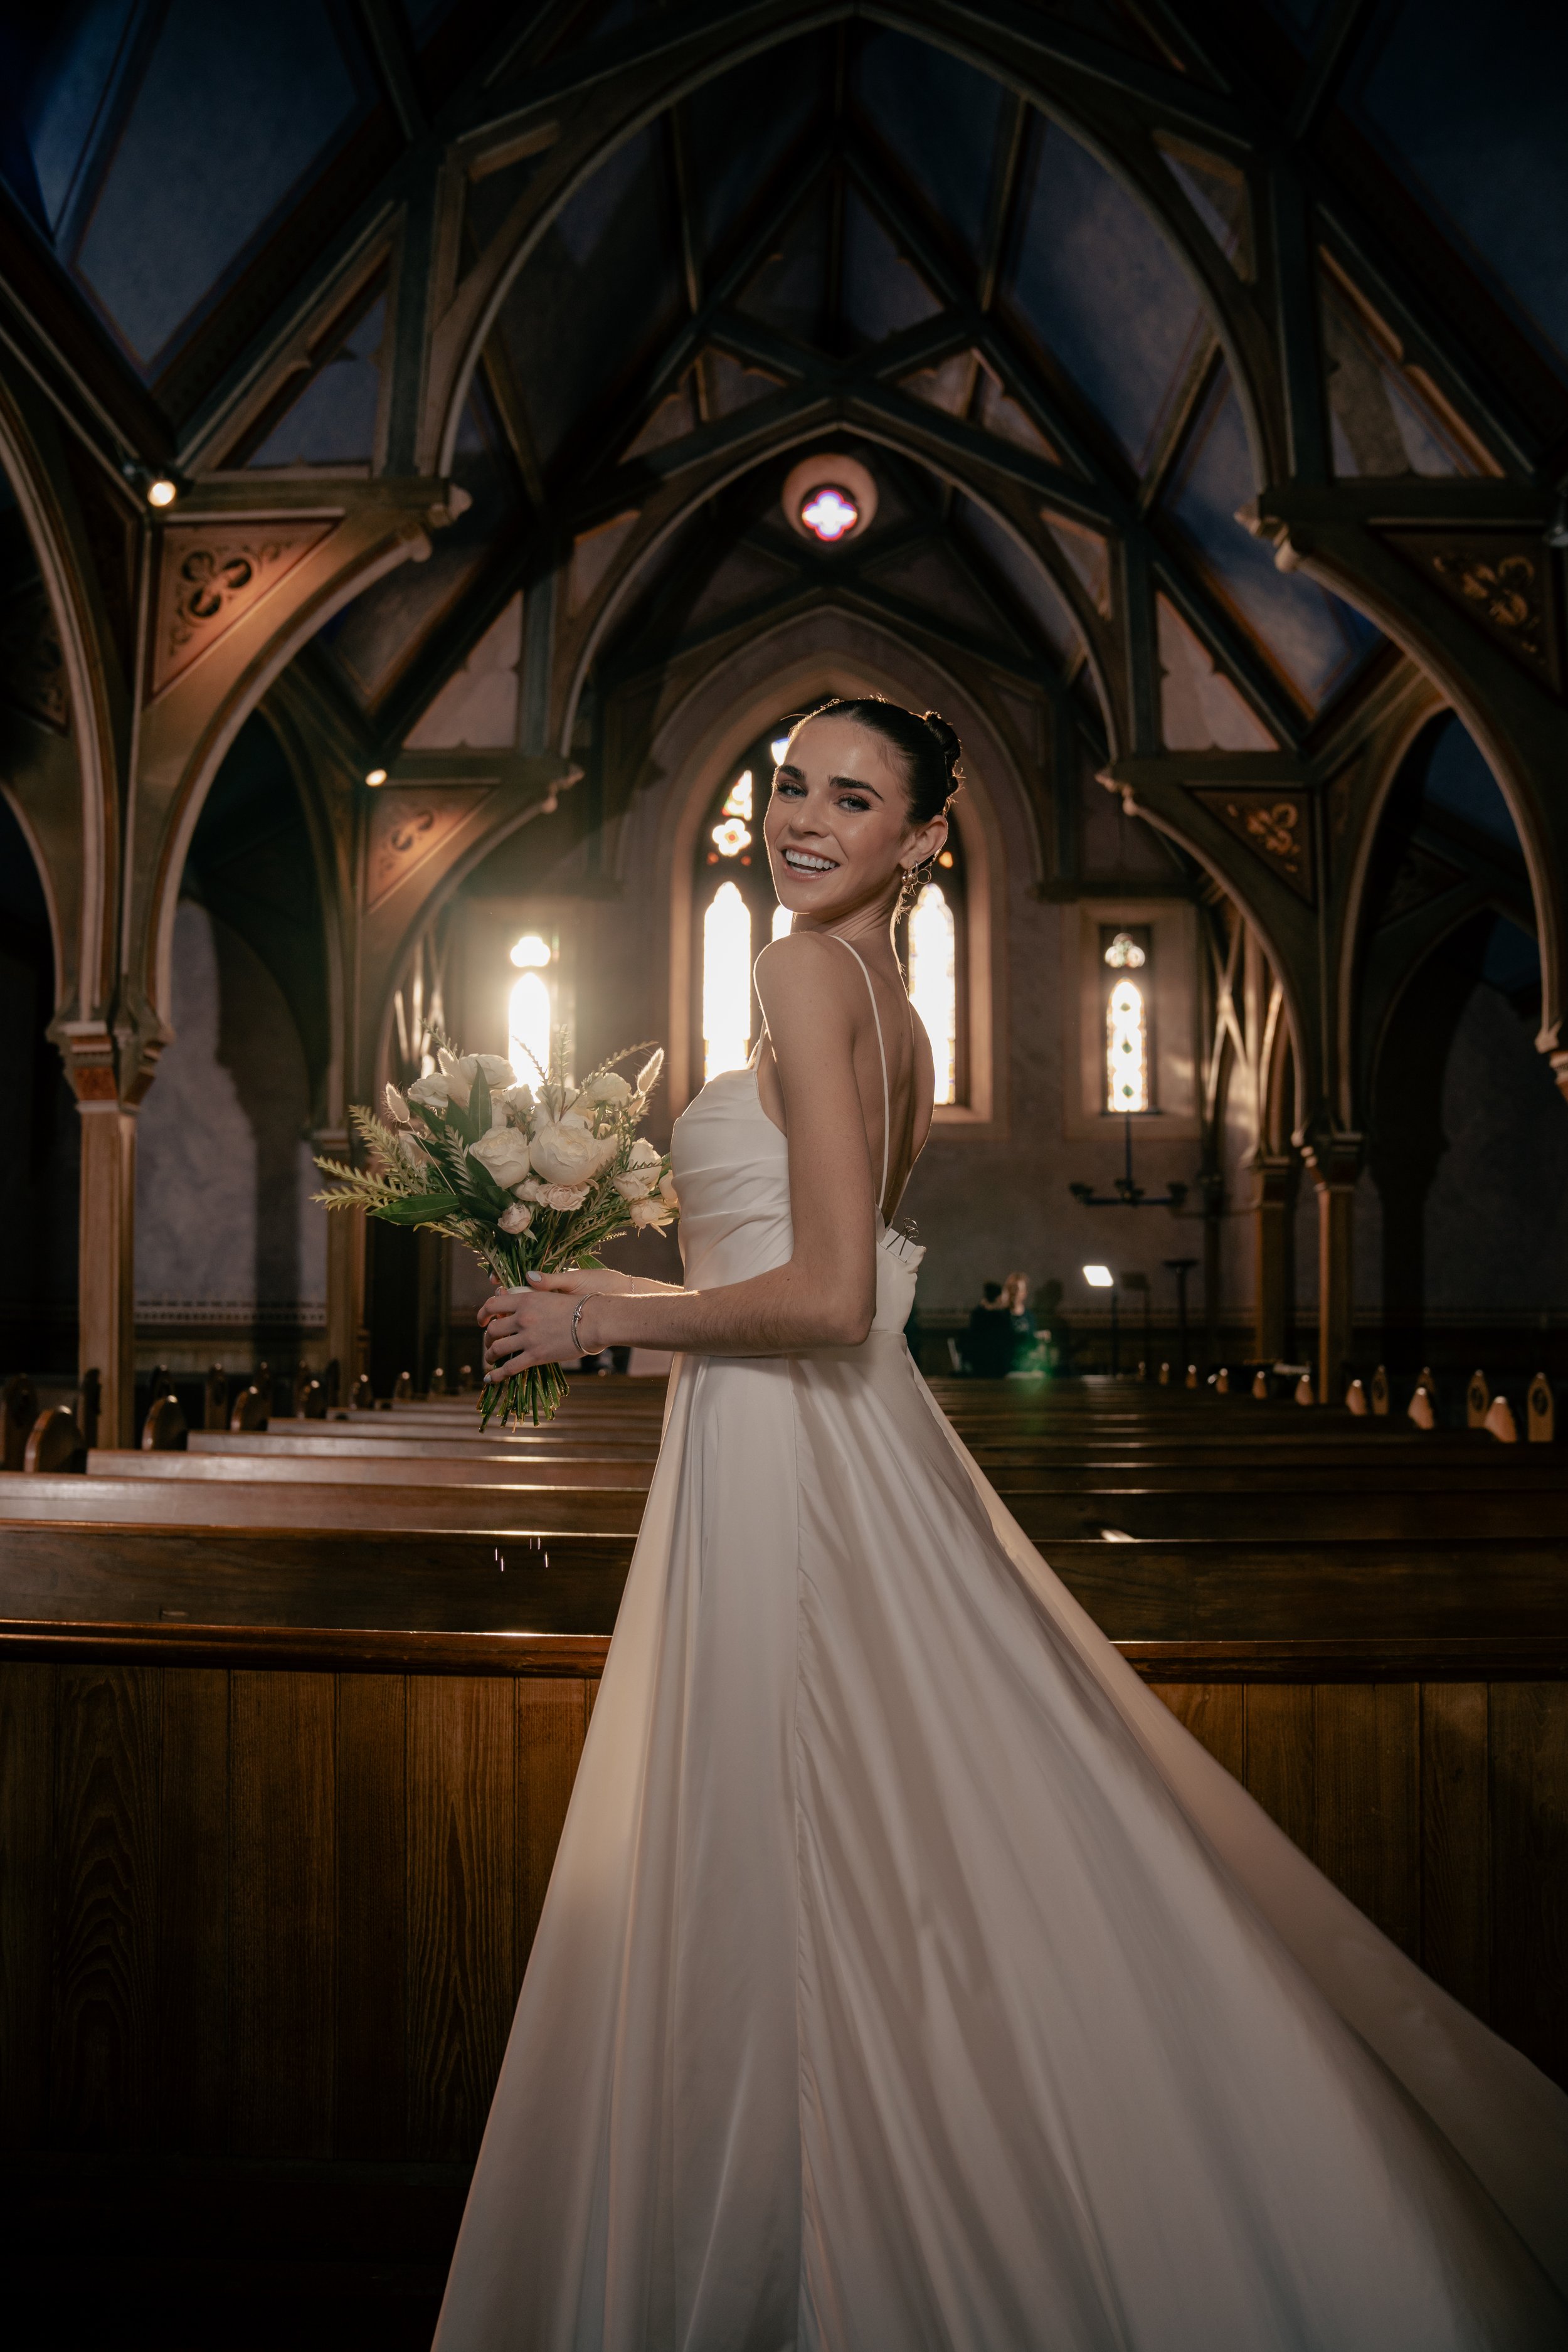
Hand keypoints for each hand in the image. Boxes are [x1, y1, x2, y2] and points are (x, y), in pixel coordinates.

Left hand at [479, 1269, 613, 1379]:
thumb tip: (524, 1282)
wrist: (595, 1321)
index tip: (482, 1320)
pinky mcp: (536, 1356)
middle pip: (492, 1329)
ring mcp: (528, 1338)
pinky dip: (496, 1374)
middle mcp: (522, 1318)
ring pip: (497, 1348)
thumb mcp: (554, 1292)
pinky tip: (490, 1378)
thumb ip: (535, 1291)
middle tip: (490, 1342)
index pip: (493, 1304)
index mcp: (525, 1300)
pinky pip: (509, 1367)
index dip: (483, 1314)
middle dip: (487, 1337)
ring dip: (490, 1355)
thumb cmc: (580, 1305)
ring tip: (490, 1359)